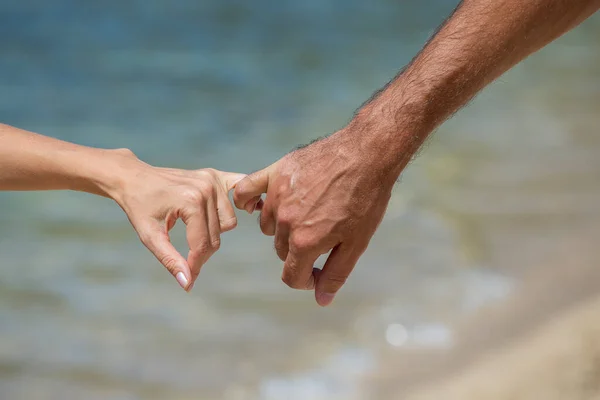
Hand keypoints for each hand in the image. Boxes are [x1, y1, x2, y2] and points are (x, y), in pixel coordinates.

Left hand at [109, 150, 244, 290]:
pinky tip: (240, 209)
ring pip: (229, 222)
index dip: (196, 265)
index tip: (189, 279)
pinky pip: (238, 192)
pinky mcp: (215, 176)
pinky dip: (241, 203)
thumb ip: (170, 260)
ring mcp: (213, 180)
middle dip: (203, 253)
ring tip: (195, 231)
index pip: (202, 244)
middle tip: (187, 257)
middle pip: (217, 236)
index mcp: (190, 202)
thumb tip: (187, 283)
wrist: (134, 177)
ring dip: (215, 233)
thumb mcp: (149, 235)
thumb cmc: (138, 206)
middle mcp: (206, 189)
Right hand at [233, 124, 398, 305]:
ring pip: (268, 225)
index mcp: (305, 242)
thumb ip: (335, 274)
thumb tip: (321, 300)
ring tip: (306, 215)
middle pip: (281, 251)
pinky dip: (248, 201)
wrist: (367, 154)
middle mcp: (285, 221)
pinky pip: (247, 191)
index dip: (306, 280)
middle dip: (299, 252)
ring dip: (282, 227)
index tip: (318, 272)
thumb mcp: (357, 243)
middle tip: (322, 237)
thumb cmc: (366, 199)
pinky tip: (256, 205)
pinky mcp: (275, 173)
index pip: (291, 276)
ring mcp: (277, 195)